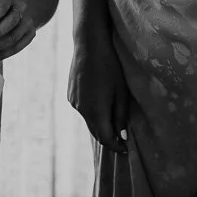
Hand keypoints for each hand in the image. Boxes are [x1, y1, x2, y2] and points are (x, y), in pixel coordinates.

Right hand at [68, 33, 129, 154]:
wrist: (89, 46)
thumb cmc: (110, 68)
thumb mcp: (121, 93)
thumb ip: (121, 117)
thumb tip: (122, 137)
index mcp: (96, 111)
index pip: (106, 139)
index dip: (116, 146)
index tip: (126, 149)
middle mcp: (81, 111)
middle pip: (96, 133)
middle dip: (108, 139)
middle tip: (121, 141)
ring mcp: (74, 103)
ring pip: (88, 121)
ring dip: (100, 125)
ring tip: (112, 122)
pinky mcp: (70, 95)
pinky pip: (82, 110)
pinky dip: (92, 113)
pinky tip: (100, 104)